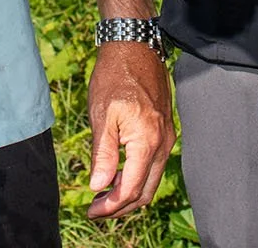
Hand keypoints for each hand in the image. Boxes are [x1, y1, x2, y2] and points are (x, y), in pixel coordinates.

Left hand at [85, 42, 174, 219]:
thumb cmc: (115, 76)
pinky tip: (117, 173)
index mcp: (147, 141)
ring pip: (151, 179)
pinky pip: (153, 164)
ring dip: (128, 192)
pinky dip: (137, 175)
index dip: (111, 206)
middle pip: (145, 191)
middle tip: (95, 208)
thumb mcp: (102, 115)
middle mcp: (163, 143)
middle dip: (121, 206)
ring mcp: (167, 136)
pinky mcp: (164, 130)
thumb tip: (98, 186)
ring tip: (102, 194)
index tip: (91, 211)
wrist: (134, 46)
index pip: (131, 189)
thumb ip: (103, 154)